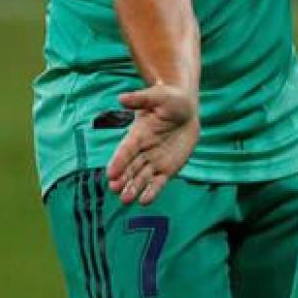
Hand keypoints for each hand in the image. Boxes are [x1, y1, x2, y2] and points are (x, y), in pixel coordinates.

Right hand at [105, 83, 198, 204]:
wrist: (186, 110)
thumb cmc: (170, 100)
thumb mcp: (158, 96)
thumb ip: (141, 99)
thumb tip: (121, 98)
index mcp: (137, 135)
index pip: (125, 150)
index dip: (118, 161)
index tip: (110, 173)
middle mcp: (142, 151)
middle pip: (130, 168)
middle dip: (123, 179)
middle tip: (115, 189)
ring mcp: (154, 161)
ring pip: (141, 177)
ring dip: (133, 188)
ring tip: (126, 200)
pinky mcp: (167, 169)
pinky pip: (158, 182)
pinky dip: (152, 191)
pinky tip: (145, 201)